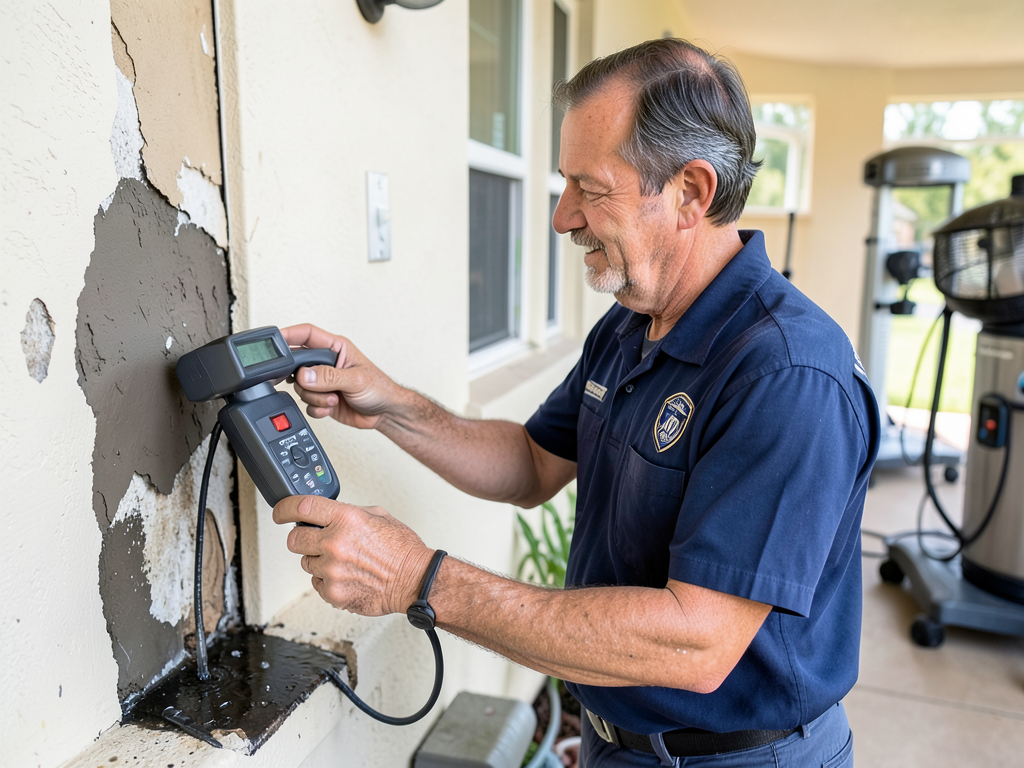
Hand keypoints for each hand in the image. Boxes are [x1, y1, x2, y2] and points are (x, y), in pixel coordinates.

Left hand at [273, 494, 433, 615]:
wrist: (415, 580)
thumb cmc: (401, 549)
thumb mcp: (378, 515)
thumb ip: (347, 512)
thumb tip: (325, 513)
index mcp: (346, 519)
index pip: (300, 507)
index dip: (284, 508)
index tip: (279, 512)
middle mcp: (335, 543)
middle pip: (294, 538)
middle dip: (303, 538)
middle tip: (317, 540)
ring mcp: (331, 570)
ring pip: (306, 562)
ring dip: (319, 560)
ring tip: (345, 561)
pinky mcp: (332, 592)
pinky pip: (316, 583)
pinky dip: (327, 580)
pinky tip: (348, 575)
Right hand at [280, 324, 398, 429]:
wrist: (385, 413)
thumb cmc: (379, 388)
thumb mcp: (356, 379)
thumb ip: (329, 377)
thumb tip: (305, 374)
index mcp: (335, 348)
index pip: (306, 334)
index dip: (288, 334)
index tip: (273, 341)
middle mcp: (326, 363)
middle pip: (296, 364)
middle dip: (303, 378)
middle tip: (313, 385)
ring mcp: (322, 381)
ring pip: (299, 386)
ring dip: (314, 396)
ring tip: (333, 398)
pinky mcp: (321, 398)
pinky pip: (305, 403)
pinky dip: (316, 408)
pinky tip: (330, 407)